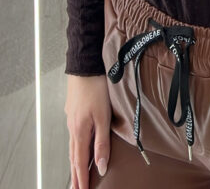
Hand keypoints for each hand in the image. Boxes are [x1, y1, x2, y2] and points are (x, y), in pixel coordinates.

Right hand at [64, 74, 111, 188]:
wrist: (85, 66)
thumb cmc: (96, 89)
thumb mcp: (103, 117)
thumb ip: (102, 143)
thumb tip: (101, 167)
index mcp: (80, 132)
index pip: (80, 163)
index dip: (82, 179)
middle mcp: (73, 128)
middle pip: (74, 157)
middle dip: (76, 175)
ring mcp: (71, 119)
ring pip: (73, 147)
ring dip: (75, 163)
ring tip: (77, 175)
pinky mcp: (73, 112)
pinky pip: (73, 136)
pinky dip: (75, 148)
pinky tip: (79, 147)